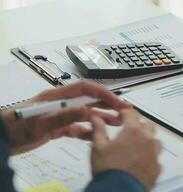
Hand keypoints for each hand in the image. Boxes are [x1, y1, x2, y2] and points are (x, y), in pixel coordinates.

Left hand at [2, 81, 130, 153]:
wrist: (2, 139)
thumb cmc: (18, 126)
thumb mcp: (41, 121)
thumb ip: (64, 115)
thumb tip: (88, 110)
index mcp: (58, 96)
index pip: (86, 89)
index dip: (103, 92)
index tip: (117, 101)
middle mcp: (62, 104)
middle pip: (89, 101)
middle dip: (107, 105)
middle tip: (124, 112)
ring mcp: (60, 116)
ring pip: (86, 115)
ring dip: (101, 119)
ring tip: (116, 124)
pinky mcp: (58, 128)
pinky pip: (77, 129)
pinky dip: (87, 132)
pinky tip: (96, 136)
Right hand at [90, 109, 160, 190]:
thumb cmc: (108, 169)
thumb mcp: (98, 148)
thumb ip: (98, 130)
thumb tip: (96, 118)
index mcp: (133, 131)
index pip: (132, 113)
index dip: (125, 112)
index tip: (120, 115)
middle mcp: (147, 139)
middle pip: (148, 125)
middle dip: (139, 125)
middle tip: (128, 131)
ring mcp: (155, 154)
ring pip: (155, 140)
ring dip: (147, 140)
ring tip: (136, 146)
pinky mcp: (157, 168)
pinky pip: (156, 157)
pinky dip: (150, 157)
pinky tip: (141, 162)